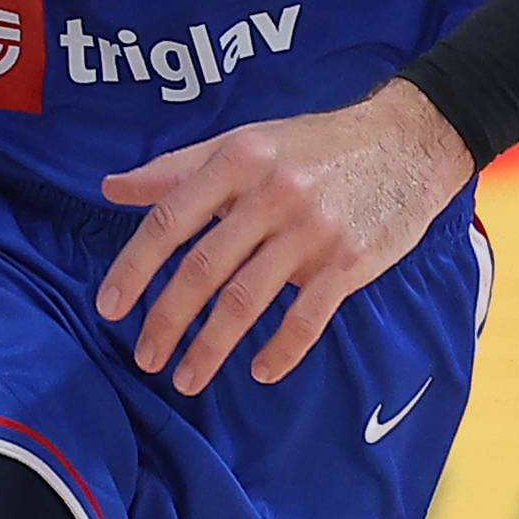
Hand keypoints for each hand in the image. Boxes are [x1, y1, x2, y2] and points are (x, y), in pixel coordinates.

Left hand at [97, 80, 475, 394]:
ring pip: (248, 299)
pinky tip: (260, 372)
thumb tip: (111, 188)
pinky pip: (307, 317)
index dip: (135, 267)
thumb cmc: (318, 145)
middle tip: (145, 357)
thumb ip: (178, 168)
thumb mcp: (246, 141)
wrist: (409, 141)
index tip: (109, 307)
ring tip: (187, 377)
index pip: (171, 219)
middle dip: (167, 320)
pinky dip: (281, 351)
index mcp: (239, 160)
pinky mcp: (351, 260)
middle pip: (203, 267)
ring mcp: (313, 229)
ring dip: (211, 346)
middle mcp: (272, 193)